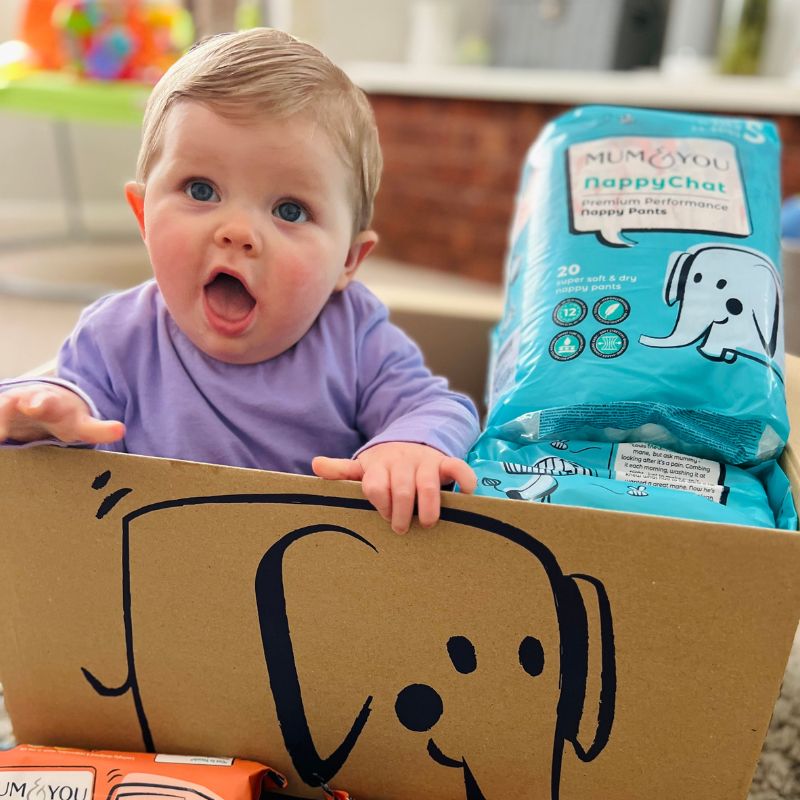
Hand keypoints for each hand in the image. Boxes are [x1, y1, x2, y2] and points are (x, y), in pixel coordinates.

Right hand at [0, 385, 124, 444]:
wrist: (44, 405)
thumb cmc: (64, 417)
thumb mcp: (81, 423)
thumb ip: (99, 429)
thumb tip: (120, 430)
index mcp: (49, 403)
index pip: (44, 401)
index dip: (39, 403)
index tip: (34, 407)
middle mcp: (23, 402)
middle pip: (11, 402)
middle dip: (6, 408)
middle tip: (3, 427)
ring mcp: (6, 409)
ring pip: (0, 410)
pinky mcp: (1, 419)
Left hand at [312, 442, 476, 533]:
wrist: (412, 440)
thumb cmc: (385, 465)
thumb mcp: (363, 467)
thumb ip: (341, 471)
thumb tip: (315, 465)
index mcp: (379, 464)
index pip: (375, 485)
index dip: (379, 503)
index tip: (383, 516)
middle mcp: (402, 460)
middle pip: (401, 487)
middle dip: (401, 511)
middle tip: (400, 528)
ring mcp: (425, 461)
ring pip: (427, 483)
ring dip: (428, 506)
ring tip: (427, 524)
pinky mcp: (445, 462)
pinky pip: (457, 467)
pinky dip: (464, 480)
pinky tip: (465, 496)